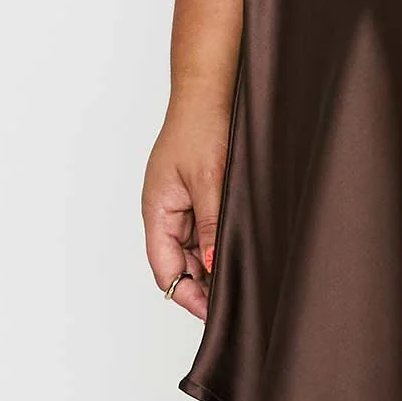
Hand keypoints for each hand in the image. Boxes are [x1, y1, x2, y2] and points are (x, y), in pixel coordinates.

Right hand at [142, 86, 232, 321]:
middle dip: (204, 284)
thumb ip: (210, 225)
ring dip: (215, 262)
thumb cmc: (202, 125)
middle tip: (237, 302)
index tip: (214, 314)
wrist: (211, 86)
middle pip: (180, 263)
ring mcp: (182, 201)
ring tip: (244, 279)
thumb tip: (212, 266)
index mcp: (157, 211)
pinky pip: (207, 226)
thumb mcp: (210, 180)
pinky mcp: (199, 190)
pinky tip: (244, 248)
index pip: (166, 269)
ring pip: (195, 247)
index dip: (187, 295)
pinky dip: (221, 240)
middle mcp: (166, 210)